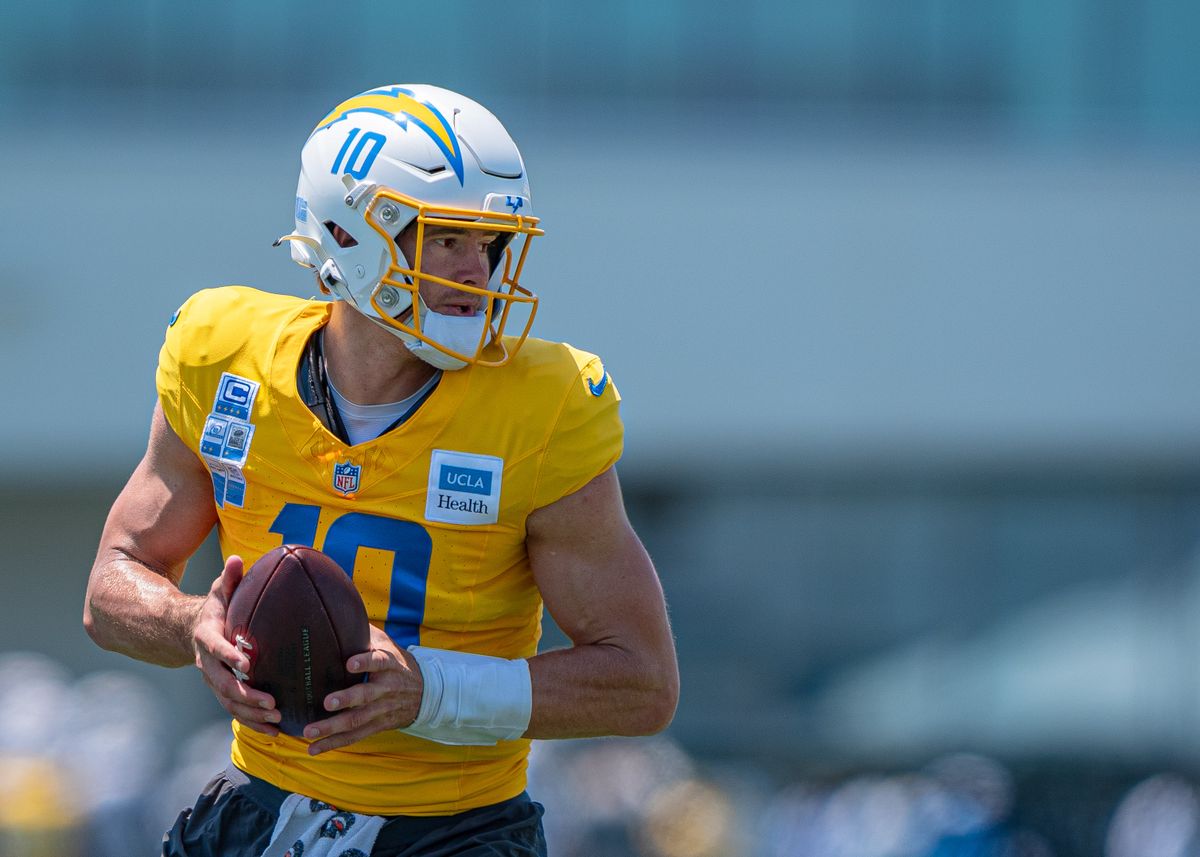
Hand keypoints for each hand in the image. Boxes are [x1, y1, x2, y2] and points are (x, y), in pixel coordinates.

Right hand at [191, 555, 281, 735]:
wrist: (191, 632)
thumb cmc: (216, 608)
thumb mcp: (220, 591)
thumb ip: (229, 578)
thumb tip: (237, 559)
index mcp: (207, 637)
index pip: (215, 648)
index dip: (229, 656)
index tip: (248, 664)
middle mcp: (207, 663)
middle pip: (222, 684)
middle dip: (246, 695)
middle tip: (272, 702)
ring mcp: (213, 681)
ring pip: (229, 702)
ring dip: (251, 714)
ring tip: (277, 719)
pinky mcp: (222, 692)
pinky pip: (235, 711)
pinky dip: (253, 722)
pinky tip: (275, 731)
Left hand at [303, 624, 423, 754]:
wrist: (426, 692)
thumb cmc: (396, 662)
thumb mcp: (387, 644)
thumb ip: (365, 633)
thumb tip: (337, 612)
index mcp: (390, 665)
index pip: (380, 662)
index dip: (366, 662)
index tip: (350, 662)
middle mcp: (387, 689)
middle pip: (367, 696)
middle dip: (346, 700)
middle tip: (326, 702)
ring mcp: (382, 710)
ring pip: (358, 721)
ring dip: (333, 727)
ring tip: (310, 731)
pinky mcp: (377, 726)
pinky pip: (355, 736)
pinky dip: (334, 743)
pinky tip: (314, 749)